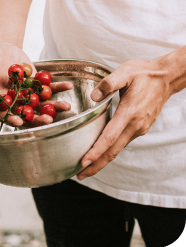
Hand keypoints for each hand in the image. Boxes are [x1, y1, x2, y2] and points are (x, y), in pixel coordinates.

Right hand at [0, 43, 72, 126]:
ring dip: (54, 106)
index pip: (5, 114)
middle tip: (48, 120)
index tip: (20, 121)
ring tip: (66, 107)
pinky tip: (68, 86)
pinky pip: (49, 86)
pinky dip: (58, 87)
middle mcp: (14, 100)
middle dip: (38, 118)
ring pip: (42, 103)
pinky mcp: (37, 82)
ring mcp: (27, 92)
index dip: (12, 118)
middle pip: (27, 113)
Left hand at [77, 58, 170, 179]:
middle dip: (96, 165)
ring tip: (87, 166)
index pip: (109, 137)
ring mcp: (140, 128)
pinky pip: (124, 142)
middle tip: (80, 175)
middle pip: (113, 151)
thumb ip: (108, 83)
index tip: (83, 162)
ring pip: (119, 148)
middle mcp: (136, 124)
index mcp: (129, 112)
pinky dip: (112, 150)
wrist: (166, 78)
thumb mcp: (125, 72)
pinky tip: (103, 150)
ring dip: (103, 159)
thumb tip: (93, 97)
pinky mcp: (142, 127)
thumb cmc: (144, 74)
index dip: (96, 152)